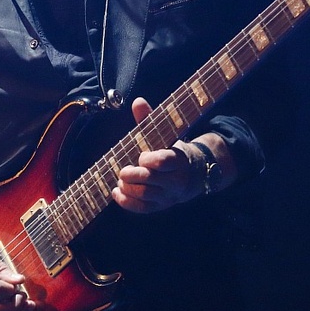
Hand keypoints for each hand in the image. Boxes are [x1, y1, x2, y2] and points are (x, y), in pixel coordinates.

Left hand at [111, 97, 202, 213]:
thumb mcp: (164, 135)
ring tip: (121, 179)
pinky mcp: (160, 206)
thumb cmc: (172, 151)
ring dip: (128, 187)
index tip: (141, 156)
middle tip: (123, 170)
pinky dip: (126, 202)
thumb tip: (137, 101)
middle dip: (133, 175)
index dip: (149, 160)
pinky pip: (142, 209)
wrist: (193, 175)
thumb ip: (149, 120)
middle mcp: (176, 180)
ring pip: (145, 195)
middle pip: (151, 180)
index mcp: (178, 160)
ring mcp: (168, 196)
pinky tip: (116, 192)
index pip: (164, 161)